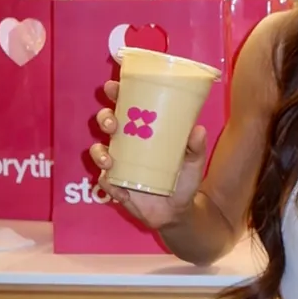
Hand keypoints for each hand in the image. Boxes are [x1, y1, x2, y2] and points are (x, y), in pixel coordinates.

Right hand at [88, 77, 208, 230]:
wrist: (177, 212)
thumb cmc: (183, 180)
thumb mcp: (193, 162)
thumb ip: (196, 147)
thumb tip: (198, 129)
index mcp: (143, 130)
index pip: (127, 106)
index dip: (116, 94)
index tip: (113, 86)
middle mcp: (127, 144)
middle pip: (107, 123)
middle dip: (105, 119)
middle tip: (113, 123)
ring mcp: (119, 165)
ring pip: (99, 151)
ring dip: (99, 153)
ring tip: (110, 161)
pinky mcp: (116, 186)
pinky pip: (105, 182)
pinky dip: (109, 184)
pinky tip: (120, 188)